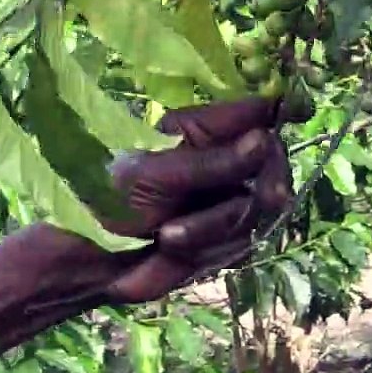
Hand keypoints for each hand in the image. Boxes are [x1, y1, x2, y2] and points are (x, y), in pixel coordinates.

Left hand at [72, 97, 293, 303]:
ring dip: (212, 230)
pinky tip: (172, 252)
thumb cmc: (109, 200)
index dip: (278, 118)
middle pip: (271, 166)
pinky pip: (242, 243)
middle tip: (232, 209)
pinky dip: (208, 252)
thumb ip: (214, 163)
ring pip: (256, 212)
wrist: (89, 260)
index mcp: (201, 129)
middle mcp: (223, 159)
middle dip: (247, 194)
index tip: (282, 131)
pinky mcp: (227, 237)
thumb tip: (265, 139)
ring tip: (166, 238)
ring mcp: (228, 198)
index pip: (257, 112)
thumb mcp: (155, 176)